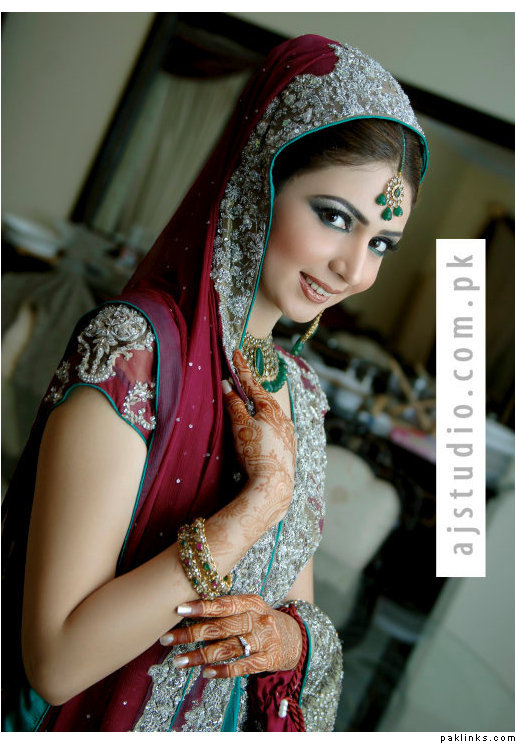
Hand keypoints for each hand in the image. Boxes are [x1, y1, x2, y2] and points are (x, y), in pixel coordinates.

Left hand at [160, 594, 301, 677]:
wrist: (295, 637)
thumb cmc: (261, 620)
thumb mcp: (249, 607)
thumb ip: (226, 608)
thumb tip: (189, 611)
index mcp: (250, 602)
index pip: (223, 603)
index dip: (201, 607)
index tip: (179, 609)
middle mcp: (258, 619)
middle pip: (220, 628)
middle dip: (190, 634)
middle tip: (166, 639)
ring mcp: (264, 640)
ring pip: (227, 649)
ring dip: (200, 656)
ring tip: (179, 661)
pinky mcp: (269, 659)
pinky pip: (242, 666)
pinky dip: (223, 670)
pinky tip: (206, 673)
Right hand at [223, 350, 295, 525]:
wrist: (272, 486)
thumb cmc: (255, 453)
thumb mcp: (240, 426)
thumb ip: (234, 404)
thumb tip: (227, 385)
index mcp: (272, 409)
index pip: (252, 383)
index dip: (242, 368)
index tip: (236, 352)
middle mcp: (284, 419)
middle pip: (263, 399)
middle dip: (251, 389)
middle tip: (241, 377)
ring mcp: (288, 435)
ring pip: (270, 416)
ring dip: (257, 409)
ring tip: (247, 405)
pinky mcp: (288, 451)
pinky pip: (274, 431)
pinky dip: (264, 426)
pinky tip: (260, 432)